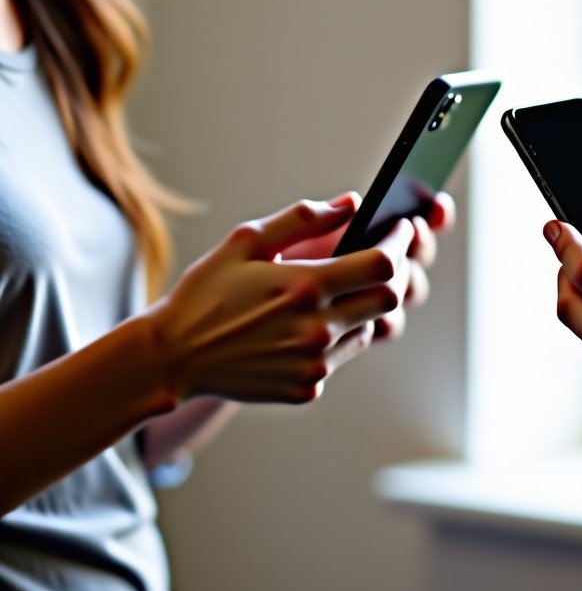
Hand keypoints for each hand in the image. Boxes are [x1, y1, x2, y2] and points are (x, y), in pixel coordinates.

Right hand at [144, 198, 413, 405]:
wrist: (172, 357)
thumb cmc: (206, 292)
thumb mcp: (246, 242)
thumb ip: (302, 219)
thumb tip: (352, 204)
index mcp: (305, 287)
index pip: (383, 263)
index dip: (400, 242)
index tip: (401, 228)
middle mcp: (317, 329)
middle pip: (390, 298)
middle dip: (396, 272)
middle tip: (384, 255)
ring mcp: (314, 363)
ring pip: (369, 327)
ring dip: (366, 305)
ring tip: (340, 289)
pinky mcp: (307, 387)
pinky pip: (341, 356)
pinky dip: (338, 335)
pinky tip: (311, 323)